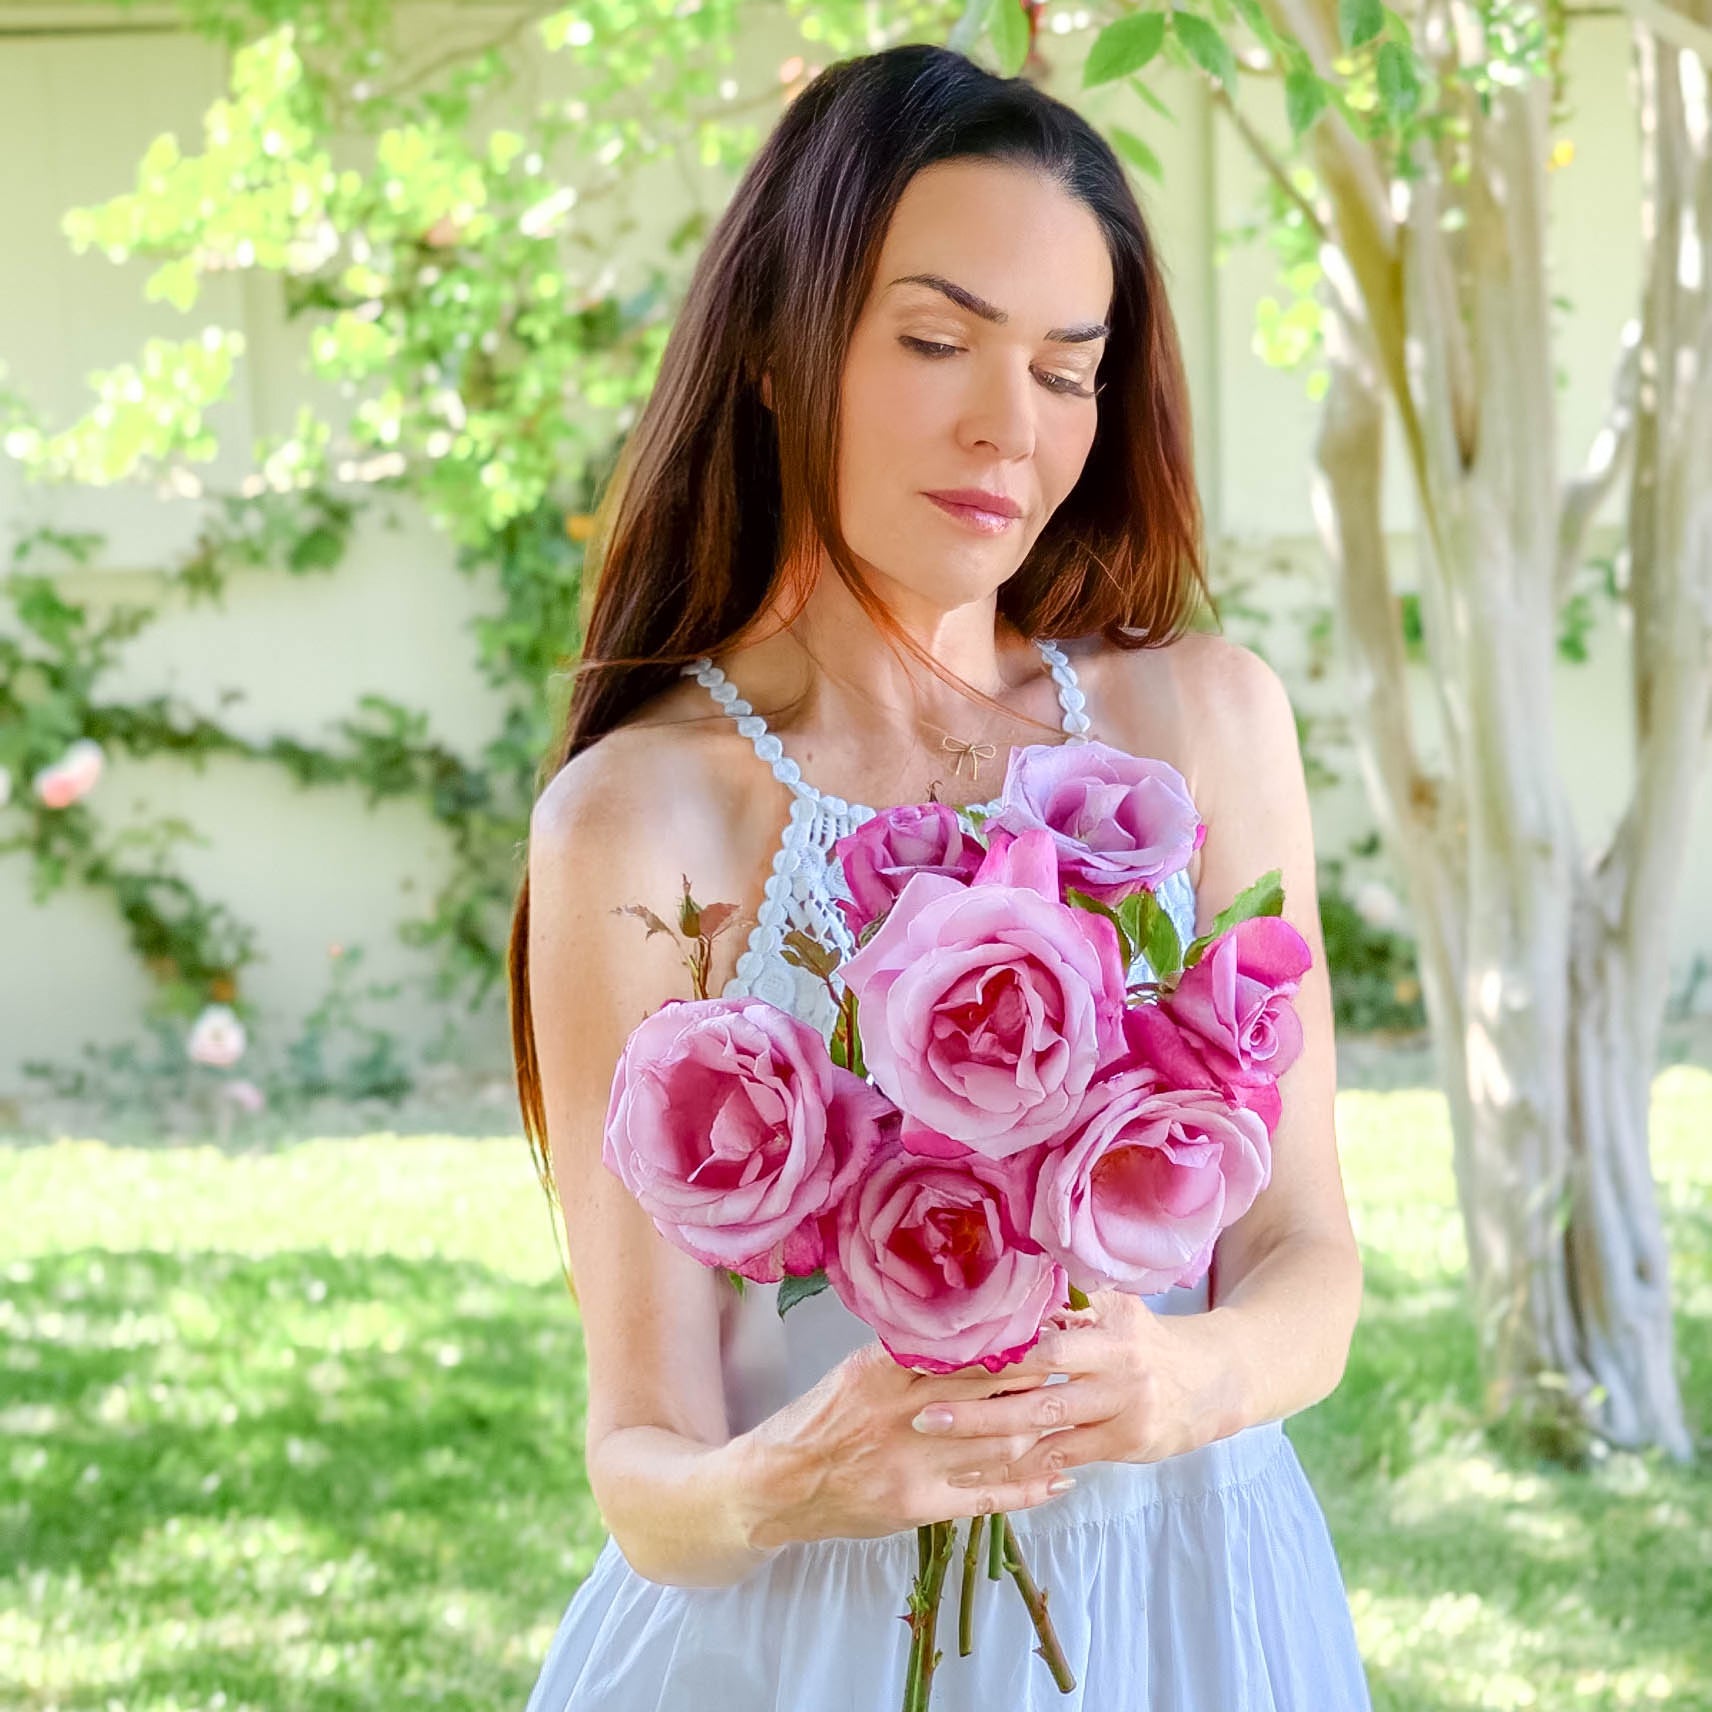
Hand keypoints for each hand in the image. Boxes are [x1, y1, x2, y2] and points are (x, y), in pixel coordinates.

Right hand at [741, 1333, 1086, 1549]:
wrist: (774, 1486)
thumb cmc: (817, 1421)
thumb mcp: (853, 1372)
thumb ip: (905, 1357)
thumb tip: (965, 1333)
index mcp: (882, 1370)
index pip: (960, 1348)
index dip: (1008, 1338)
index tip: (1045, 1322)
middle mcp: (901, 1413)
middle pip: (988, 1390)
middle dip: (1036, 1374)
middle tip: (1074, 1358)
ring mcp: (913, 1463)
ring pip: (996, 1441)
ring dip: (1040, 1425)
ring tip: (1073, 1408)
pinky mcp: (918, 1505)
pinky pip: (985, 1497)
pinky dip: (1027, 1488)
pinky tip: (1059, 1477)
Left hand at [908, 1291, 1248, 1488]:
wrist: (1213, 1382)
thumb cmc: (1146, 1339)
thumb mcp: (1116, 1308)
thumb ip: (1069, 1304)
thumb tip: (1004, 1287)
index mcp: (1109, 1317)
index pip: (1044, 1324)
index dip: (994, 1338)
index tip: (942, 1346)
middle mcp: (1117, 1359)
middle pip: (1038, 1372)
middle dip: (978, 1391)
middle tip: (924, 1407)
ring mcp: (1123, 1404)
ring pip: (1045, 1421)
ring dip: (988, 1433)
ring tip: (939, 1440)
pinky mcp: (1126, 1443)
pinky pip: (1063, 1456)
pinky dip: (1023, 1464)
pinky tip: (984, 1471)